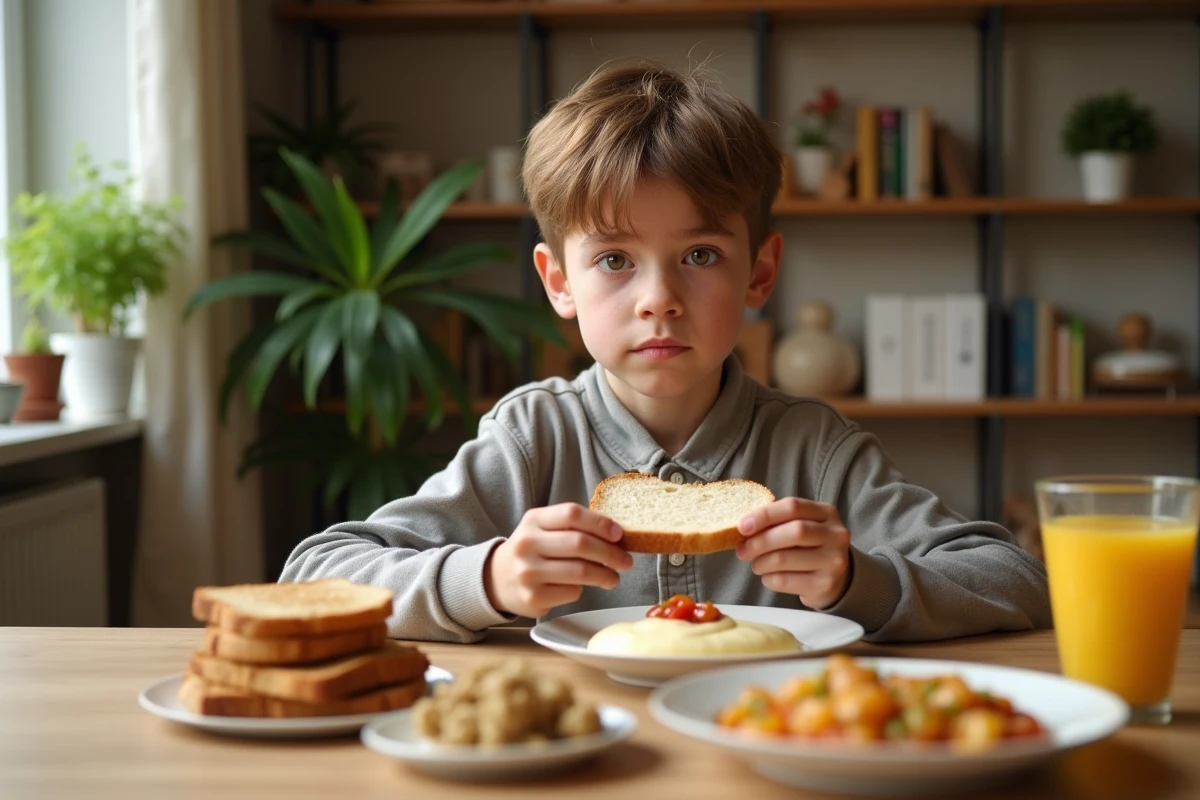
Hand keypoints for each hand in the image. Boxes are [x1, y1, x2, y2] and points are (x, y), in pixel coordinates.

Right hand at [485, 503, 632, 618]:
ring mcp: (528, 572)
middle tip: (627, 561)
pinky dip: (582, 590)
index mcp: (533, 520)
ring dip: (605, 575)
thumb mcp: (543, 528)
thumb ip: (573, 526)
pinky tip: (580, 587)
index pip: (572, 514)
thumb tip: (617, 535)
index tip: (619, 534)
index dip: (600, 523)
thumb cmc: (532, 550)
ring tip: (614, 578)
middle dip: (611, 553)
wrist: (496, 578)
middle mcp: (527, 544)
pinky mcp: (533, 597)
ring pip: (580, 572)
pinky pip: (572, 592)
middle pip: (580, 544)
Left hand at [735, 498, 851, 609]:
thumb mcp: (802, 526)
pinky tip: (768, 577)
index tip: (742, 526)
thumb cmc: (810, 547)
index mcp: (827, 513)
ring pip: (784, 559)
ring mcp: (833, 561)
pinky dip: (768, 579)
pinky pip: (785, 581)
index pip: (793, 506)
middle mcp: (836, 535)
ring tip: (756, 564)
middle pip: (793, 532)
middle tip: (743, 551)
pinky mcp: (825, 585)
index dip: (764, 515)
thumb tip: (744, 526)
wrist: (837, 579)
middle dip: (760, 541)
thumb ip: (778, 521)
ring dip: (761, 562)